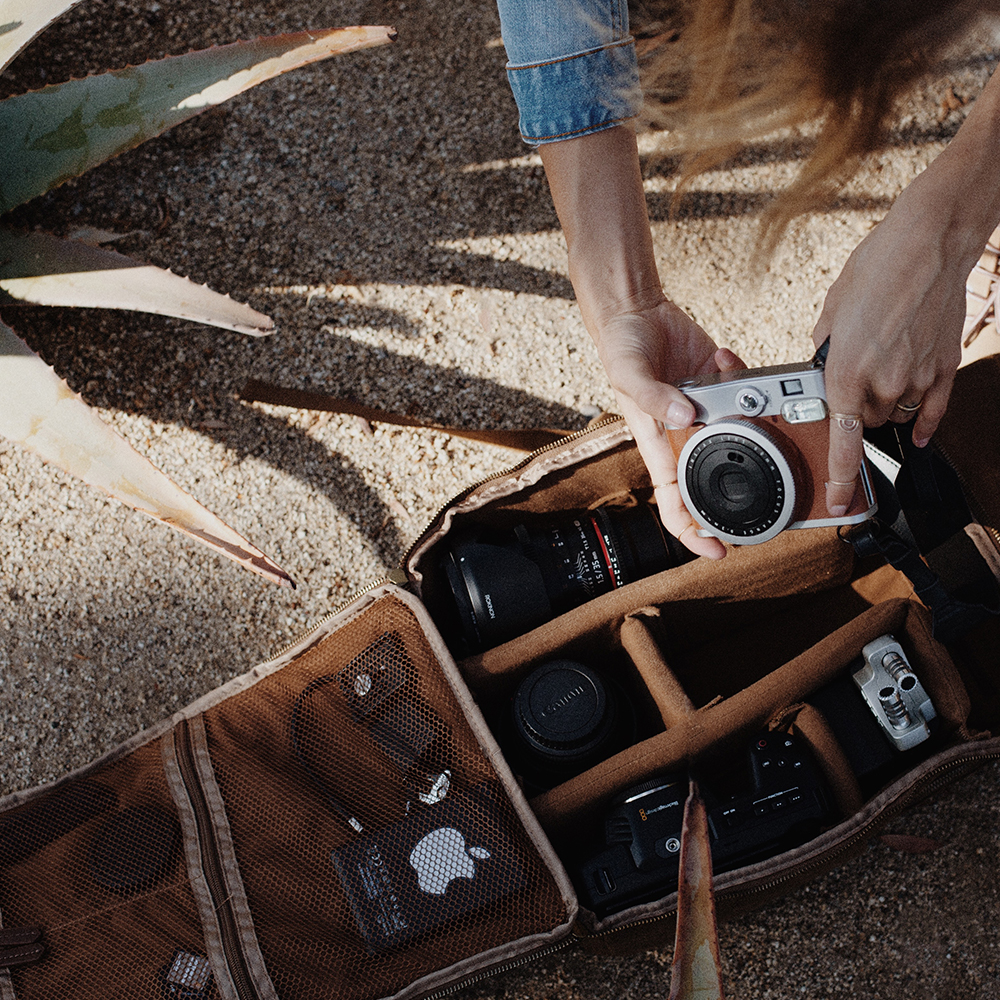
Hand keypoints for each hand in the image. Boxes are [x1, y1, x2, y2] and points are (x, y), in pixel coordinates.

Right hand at [595, 298, 746, 557]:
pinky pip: (742, 391)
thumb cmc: (620, 348)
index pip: (673, 501)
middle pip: (714, 478)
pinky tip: (726, 359)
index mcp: (658, 443)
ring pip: (738, 435)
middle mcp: (683, 433)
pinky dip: (742, 377)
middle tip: (773, 493)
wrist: (634, 311)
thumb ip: (653, 397)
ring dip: (753, 424)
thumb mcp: (628, 374)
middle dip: (741, 490)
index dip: (693, 532)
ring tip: (755, 403)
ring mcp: (704, 410)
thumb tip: (683, 417)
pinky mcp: (718, 384)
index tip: (718, 550)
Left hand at [814, 202, 967, 515]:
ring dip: (883, 405)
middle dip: (853, 409)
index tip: (838, 502)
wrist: (929, 243)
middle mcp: (883, 383)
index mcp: (845, 372)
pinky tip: (916, 431)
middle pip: (863, 423)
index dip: (838, 478)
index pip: (840, 441)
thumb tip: (825, 369)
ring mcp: (918, 379)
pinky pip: (932, 412)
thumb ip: (824, 353)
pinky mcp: (945, 368)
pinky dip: (922, 422)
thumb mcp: (830, 313)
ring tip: (882, 366)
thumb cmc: (876, 269)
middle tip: (853, 376)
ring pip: (894, 415)